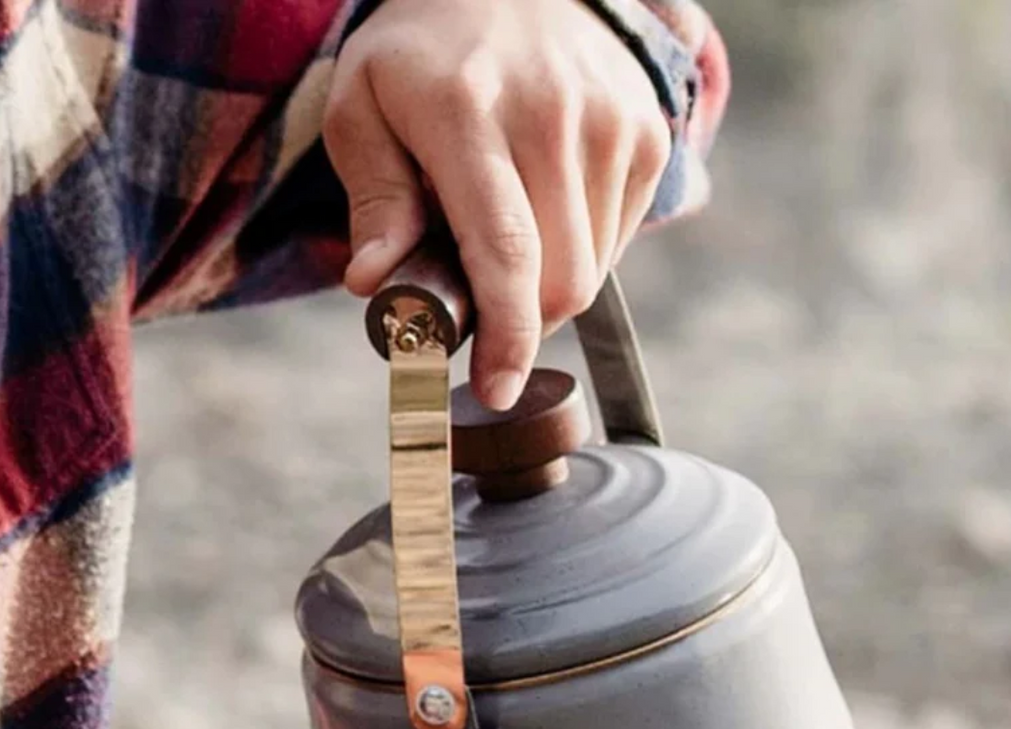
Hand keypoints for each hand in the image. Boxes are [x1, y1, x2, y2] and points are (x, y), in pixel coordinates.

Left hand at [325, 0, 671, 409]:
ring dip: (544, 290)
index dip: (507, 337)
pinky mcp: (648, 131)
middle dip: (516, 324)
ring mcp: (612, 121)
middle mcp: (553, 115)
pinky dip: (577, 255)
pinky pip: (617, 241)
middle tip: (471, 300)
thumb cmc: (421, 55)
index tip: (496, 390)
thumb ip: (373, 199)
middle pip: (559, 280)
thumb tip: (374, 286)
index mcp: (468, 113)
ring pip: (591, 270)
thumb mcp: (362, 109)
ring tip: (502, 238)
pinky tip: (541, 214)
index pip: (505, 250)